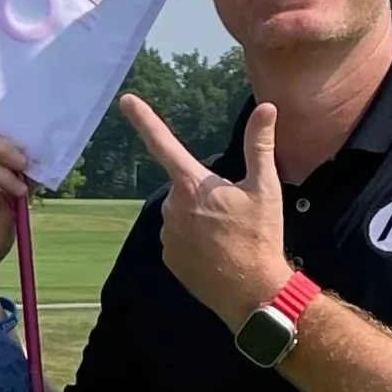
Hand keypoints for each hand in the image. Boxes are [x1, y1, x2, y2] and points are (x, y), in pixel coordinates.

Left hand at [116, 96, 290, 333]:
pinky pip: (180, 238)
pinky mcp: (169, 257)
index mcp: (192, 184)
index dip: (143, 119)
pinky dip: (196, 241)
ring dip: (201, 218)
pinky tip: (217, 253)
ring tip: (229, 236)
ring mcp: (168, 234)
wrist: (251, 291)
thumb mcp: (265, 187)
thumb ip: (260, 145)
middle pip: (185, 186)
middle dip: (205, 193)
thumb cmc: (259, 237)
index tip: (126, 100)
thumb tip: (266, 109)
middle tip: (234, 213)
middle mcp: (173, 206)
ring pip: (183, 213)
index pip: (162, 142)